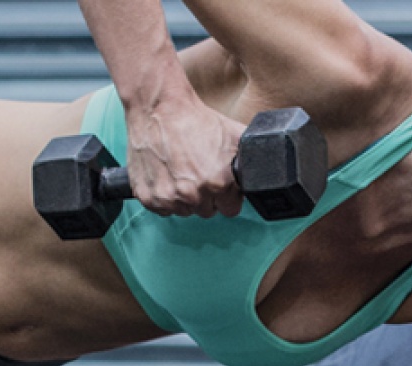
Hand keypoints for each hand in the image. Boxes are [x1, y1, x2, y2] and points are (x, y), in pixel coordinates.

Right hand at [123, 92, 243, 218]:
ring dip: (185, 198)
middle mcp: (192, 194)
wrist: (159, 107)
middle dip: (207, 197)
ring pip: (185, 211)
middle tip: (199, 173)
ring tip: (181, 172)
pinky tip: (167, 175)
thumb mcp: (234, 135)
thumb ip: (248, 160)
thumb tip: (263, 170)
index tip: (221, 185)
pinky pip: (163, 208)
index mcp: (217, 183)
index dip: (227, 197)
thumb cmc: (195, 120)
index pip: (230, 210)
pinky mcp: (148, 196)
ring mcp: (168, 197)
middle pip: (207, 211)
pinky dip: (165, 196)